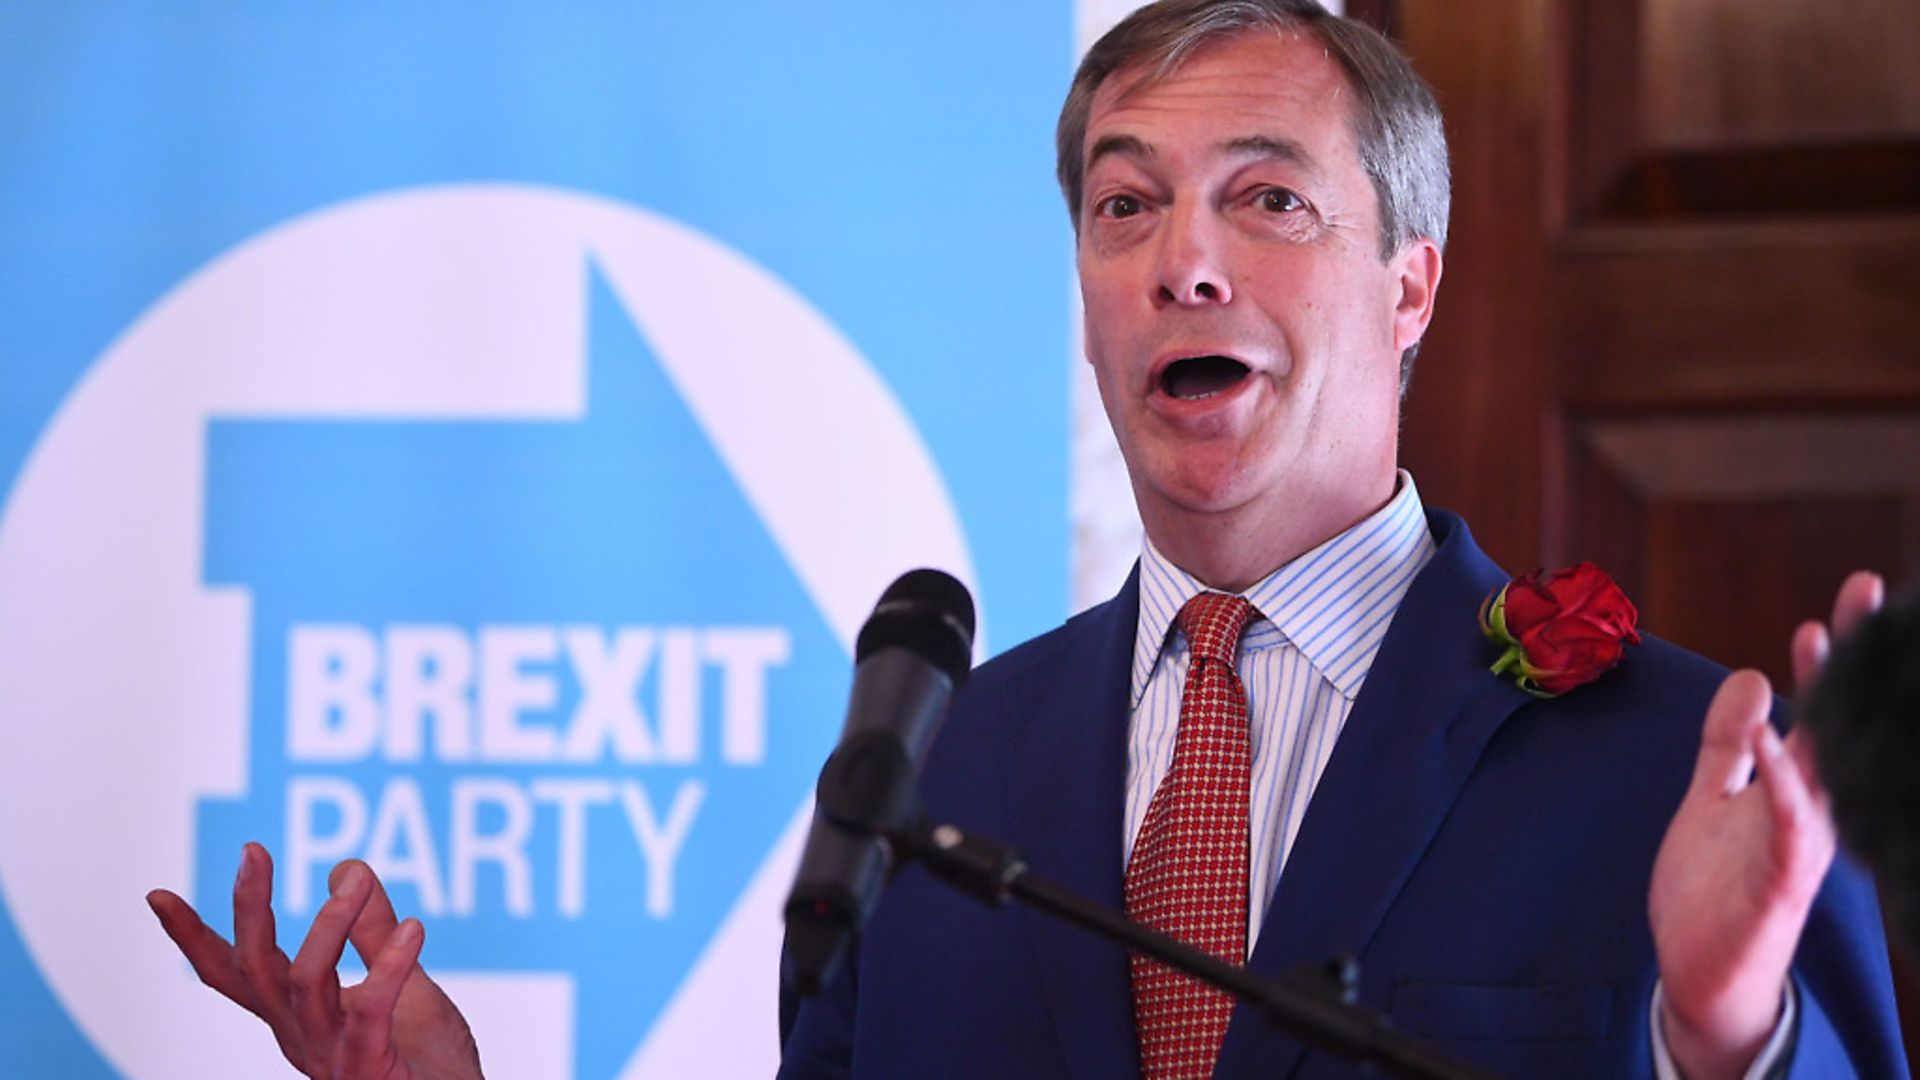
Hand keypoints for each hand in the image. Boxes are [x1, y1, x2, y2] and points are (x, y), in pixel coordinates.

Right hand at [147, 843, 483, 1078]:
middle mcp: (302, 1039)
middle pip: (256, 971)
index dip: (193, 940)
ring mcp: (331, 1058)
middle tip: (252, 850)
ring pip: (305, 984)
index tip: (157, 895)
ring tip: (358, 881)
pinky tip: (415, 929)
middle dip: (249, 909)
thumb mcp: (403, 986)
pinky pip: (369, 1013)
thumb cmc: (429, 1063)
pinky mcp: (368, 1071)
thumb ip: (374, 935)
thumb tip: (346, 867)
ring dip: (329, 925)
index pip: (236, 976)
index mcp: (299, 1020)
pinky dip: (389, 967)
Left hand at [1648, 572, 1882, 1079]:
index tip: (1849, 596)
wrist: (1702, 972)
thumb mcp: (1712, 796)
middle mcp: (1808, 806)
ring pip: (1826, 763)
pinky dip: (1786, 779)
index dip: (1834, 652)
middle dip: (1853, 657)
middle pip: (1840, 721)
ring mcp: (1799, 841)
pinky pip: (1789, 821)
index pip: (1822, 707)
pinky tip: (1774, 735)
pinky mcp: (1779, 879)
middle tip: (1865, 588)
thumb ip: (1728, 742)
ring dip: (1831, 703)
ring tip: (1822, 636)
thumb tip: (1752, 674)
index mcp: (1792, 784)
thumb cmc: (1714, 887)